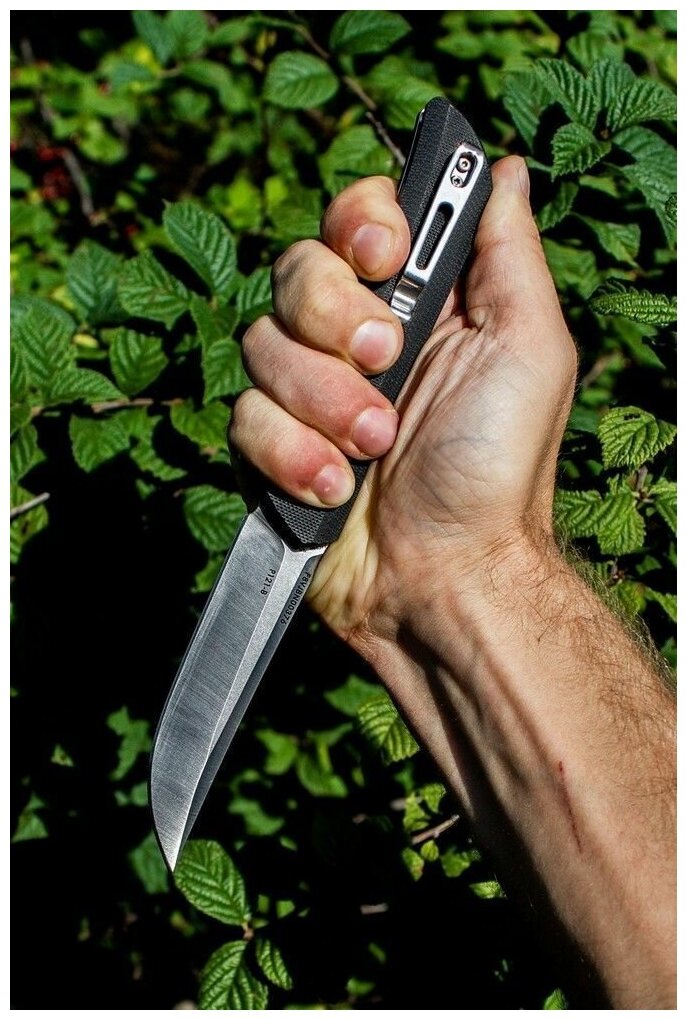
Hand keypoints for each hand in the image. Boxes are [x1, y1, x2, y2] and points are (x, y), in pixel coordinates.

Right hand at [230, 156, 577, 651]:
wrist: (450, 578)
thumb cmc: (501, 470)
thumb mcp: (530, 349)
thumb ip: (508, 254)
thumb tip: (504, 170)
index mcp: (422, 305)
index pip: (359, 220)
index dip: (358, 224)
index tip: (385, 260)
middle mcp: (358, 338)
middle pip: (296, 271)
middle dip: (335, 321)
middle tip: (387, 366)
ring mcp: (310, 394)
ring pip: (261, 345)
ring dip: (322, 401)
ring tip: (375, 449)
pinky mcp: (274, 446)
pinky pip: (244, 419)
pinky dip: (291, 454)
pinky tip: (337, 488)